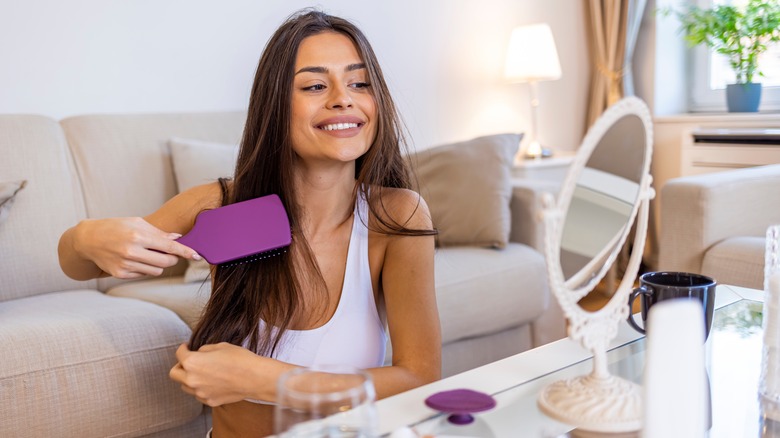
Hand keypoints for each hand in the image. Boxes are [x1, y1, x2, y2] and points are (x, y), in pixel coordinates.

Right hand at [73, 217, 199, 278]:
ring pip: (156, 271)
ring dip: (159, 264)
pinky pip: (144, 275)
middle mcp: (132, 252)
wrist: (88, 239)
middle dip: (173, 258)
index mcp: (138, 236)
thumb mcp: (137, 223)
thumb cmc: (116, 227)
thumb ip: (159, 233)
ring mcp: (126, 265)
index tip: (197, 255)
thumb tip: (178, 239)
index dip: (186, 252)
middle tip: (169, 252)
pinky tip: (137, 259)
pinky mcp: (120, 274)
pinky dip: (146, 268)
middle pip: (166, 262)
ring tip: (148, 253)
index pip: (169, 247)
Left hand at [169, 342, 276, 406]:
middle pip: (174, 374)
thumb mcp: (220, 346)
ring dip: (189, 378)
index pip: (179, 354)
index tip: (187, 347)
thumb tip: (200, 354)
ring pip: (185, 386)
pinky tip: (213, 382)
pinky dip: (201, 388)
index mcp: (192, 363)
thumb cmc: (240, 359)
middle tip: (190, 361)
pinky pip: (199, 394)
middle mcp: (192, 380)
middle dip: (180, 365)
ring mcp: (200, 393)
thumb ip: (204, 350)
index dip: (183, 348)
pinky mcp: (209, 401)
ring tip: (203, 372)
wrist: (254, 377)